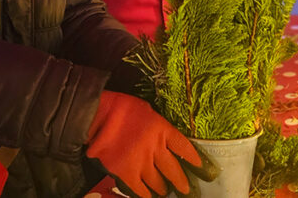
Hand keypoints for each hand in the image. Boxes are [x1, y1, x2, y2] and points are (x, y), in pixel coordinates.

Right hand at [86, 91, 209, 196]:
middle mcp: (156, 148)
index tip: (199, 167)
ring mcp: (142, 162)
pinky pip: (140, 189)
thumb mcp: (147, 110)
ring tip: (164, 190)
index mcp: (163, 129)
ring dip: (162, 188)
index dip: (194, 159)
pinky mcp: (127, 173)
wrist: (98, 116)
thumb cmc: (121, 108)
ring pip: (158, 182)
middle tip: (185, 189)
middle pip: (174, 170)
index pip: (184, 147)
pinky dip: (145, 194)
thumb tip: (162, 137)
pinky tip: (148, 195)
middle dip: (181, 182)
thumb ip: (157, 126)